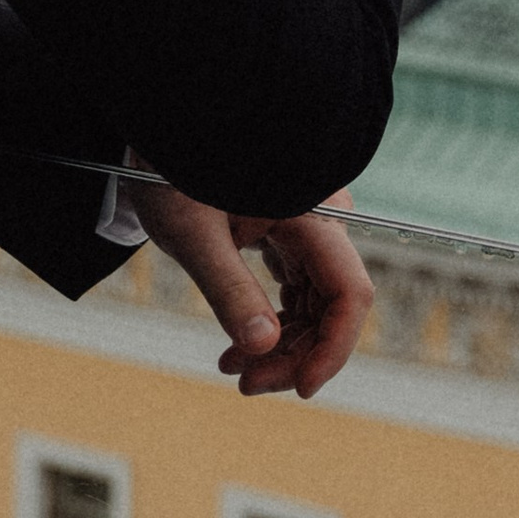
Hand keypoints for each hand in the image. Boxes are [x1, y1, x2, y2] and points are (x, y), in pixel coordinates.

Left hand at [131, 178, 374, 397]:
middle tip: (245, 384)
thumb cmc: (175, 170)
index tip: (301, 389)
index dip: (334, 347)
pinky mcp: (290, 230)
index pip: (350, 291)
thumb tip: (263, 348)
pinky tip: (240, 347)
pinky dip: (274, 320)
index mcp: (311, 212)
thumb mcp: (193, 234)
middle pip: (333, 304)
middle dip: (296, 354)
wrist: (169, 128)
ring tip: (234, 369)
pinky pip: (298, 286)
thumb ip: (229, 289)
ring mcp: (308, 225)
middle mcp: (322, 218)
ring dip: (284, 344)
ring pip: (317, 301)